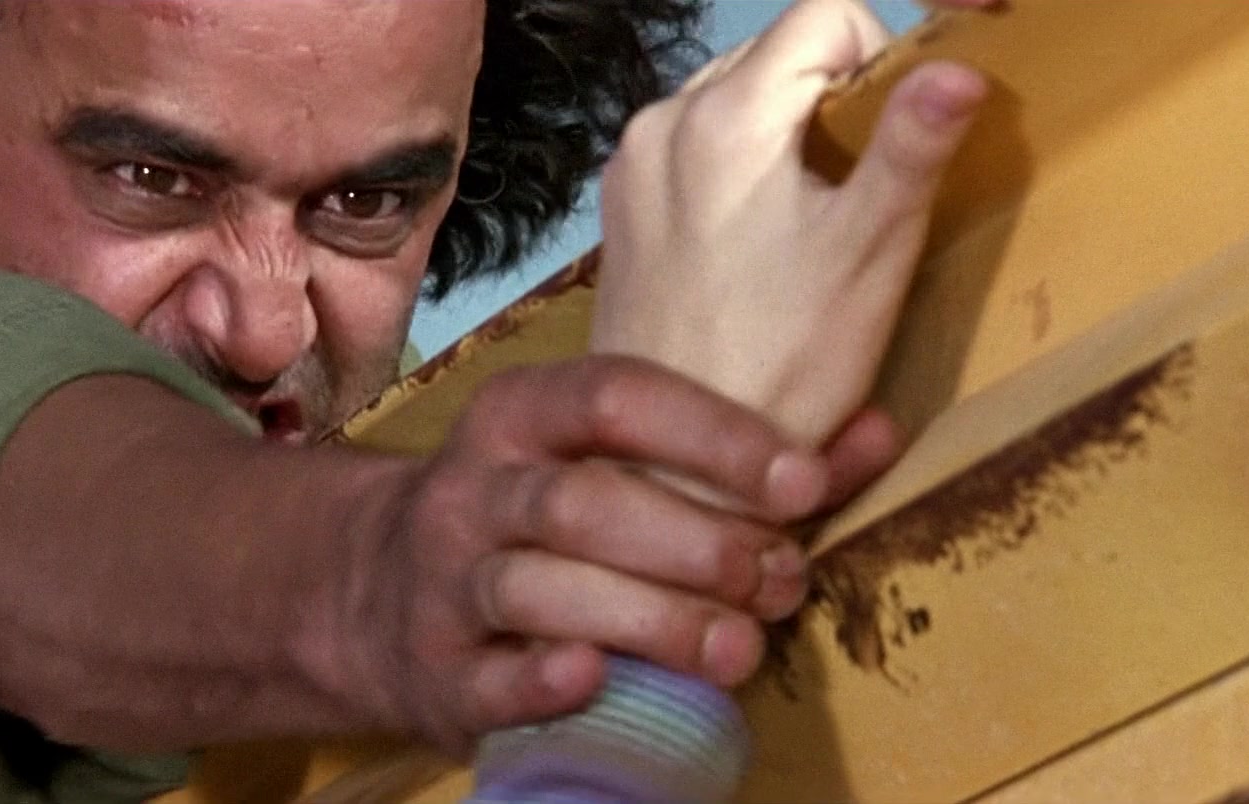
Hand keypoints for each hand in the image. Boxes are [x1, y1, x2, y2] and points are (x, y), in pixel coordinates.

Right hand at [313, 356, 890, 753]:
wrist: (375, 594)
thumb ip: (739, 457)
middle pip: (583, 504)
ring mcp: (446, 581)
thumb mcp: (606, 464)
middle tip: (779, 581)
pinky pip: (488, 676)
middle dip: (696, 544)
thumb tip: (874, 431)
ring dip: (649, 619)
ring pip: (539, 588)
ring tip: (737, 650)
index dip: (713, 435)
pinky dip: (543, 678)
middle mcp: (474, 488)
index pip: (615, 397)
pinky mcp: (436, 670)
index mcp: (522, 416)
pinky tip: (598, 675)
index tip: (802, 483)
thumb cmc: (534, 519)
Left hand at [593, 0, 991, 446]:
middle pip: (775, 54)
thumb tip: (958, 66)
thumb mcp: (871, 251)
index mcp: (726, 115)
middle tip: (856, 193)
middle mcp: (661, 121)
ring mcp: (632, 165)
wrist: (673, 462)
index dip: (880, 56)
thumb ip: (912, 146)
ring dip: (783, 135)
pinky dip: (735, 170)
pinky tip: (755, 244)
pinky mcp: (621, 209)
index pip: (825, 15)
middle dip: (830, 100)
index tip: (897, 135)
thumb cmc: (784, 364)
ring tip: (805, 226)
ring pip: (733, 100)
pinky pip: (692, 150)